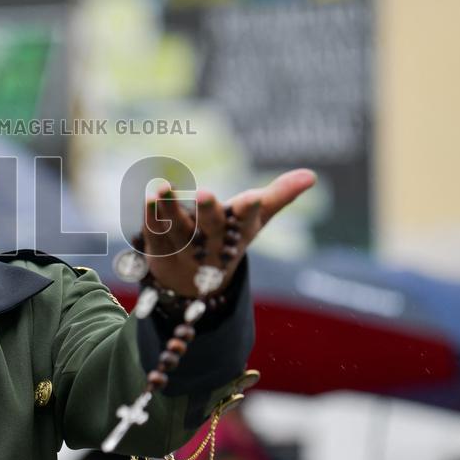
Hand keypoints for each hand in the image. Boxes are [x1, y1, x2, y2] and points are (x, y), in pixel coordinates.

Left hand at [142, 168, 316, 296]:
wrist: (192, 284)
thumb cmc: (228, 239)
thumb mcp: (254, 219)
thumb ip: (279, 196)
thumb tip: (311, 176)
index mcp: (236, 233)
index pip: (245, 220)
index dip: (248, 210)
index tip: (252, 198)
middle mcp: (211, 243)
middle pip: (210, 227)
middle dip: (208, 211)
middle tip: (205, 192)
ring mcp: (184, 248)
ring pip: (177, 229)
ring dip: (169, 210)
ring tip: (162, 187)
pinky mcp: (159, 250)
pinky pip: (154, 234)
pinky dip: (150, 218)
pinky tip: (147, 198)